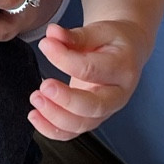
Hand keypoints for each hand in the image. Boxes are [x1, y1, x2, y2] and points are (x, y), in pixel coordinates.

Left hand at [30, 18, 147, 138]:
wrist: (127, 53)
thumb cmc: (113, 42)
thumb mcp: (100, 31)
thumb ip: (75, 35)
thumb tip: (52, 34)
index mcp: (122, 68)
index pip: (91, 69)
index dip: (65, 59)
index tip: (45, 45)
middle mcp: (117, 95)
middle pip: (93, 106)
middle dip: (65, 100)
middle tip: (43, 86)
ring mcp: (105, 111)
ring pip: (81, 124)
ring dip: (54, 116)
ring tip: (36, 99)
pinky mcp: (91, 119)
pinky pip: (72, 133)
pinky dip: (51, 130)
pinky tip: (35, 116)